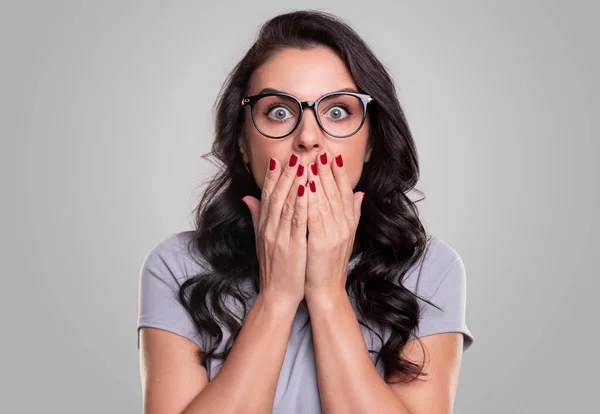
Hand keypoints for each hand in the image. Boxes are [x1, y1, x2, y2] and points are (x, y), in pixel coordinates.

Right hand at [242, 154, 308, 306]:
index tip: (278, 159)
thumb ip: (256, 217)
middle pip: (275, 196)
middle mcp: (269, 229)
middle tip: (293, 155)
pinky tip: (306, 190)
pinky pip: (296, 221)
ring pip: (286, 204)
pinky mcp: (292, 246)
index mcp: (263, 226)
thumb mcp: (261, 241)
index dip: (272, 177)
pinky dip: (300, 204)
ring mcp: (279, 237)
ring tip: (301, 165)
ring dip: (293, 183)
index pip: (266, 196)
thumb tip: (247, 198)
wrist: (276, 295)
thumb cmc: (273, 269)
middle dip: (285, 174)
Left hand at [304, 151, 364, 298]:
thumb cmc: (328, 263)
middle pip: (336, 191)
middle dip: (328, 169)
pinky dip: (311, 199)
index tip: (332, 155)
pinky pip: (316, 215)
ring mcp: (334, 232)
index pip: (344, 191)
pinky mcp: (322, 241)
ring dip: (319, 179)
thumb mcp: (343, 235)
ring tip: (312, 161)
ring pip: (326, 199)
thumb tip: (360, 193)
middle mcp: (344, 224)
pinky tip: (305, 184)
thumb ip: (351, 213)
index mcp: (347, 222)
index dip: (339, 172)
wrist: (326, 289)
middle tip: (321, 150)